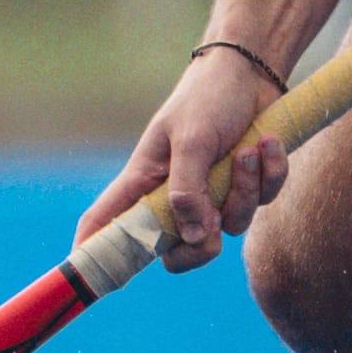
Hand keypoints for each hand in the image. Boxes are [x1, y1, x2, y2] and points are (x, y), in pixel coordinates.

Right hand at [73, 39, 294, 274]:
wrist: (252, 72)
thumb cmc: (208, 97)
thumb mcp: (191, 139)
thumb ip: (187, 191)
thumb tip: (195, 238)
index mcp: (145, 182)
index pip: (106, 223)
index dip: (92, 252)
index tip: (81, 280)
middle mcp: (176, 196)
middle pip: (179, 254)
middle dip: (204, 245)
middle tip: (214, 217)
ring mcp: (213, 195)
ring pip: (230, 227)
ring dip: (246, 188)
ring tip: (249, 149)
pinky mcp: (246, 188)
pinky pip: (263, 203)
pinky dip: (270, 174)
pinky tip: (267, 143)